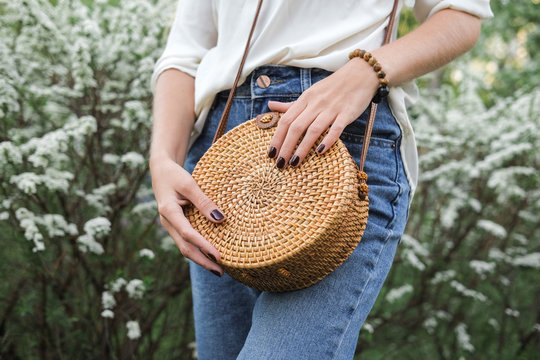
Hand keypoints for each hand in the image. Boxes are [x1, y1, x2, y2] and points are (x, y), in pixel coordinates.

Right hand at [150, 156, 225, 275]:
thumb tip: (220, 219)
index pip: (188, 234)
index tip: (219, 257)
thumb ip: (204, 202)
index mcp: (169, 212)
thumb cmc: (175, 175)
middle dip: (203, 261)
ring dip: (200, 259)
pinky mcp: (175, 224)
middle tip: (221, 272)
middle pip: (185, 248)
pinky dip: (197, 249)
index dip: (204, 247)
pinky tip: (209, 255)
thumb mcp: (189, 184)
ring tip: (217, 268)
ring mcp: (170, 225)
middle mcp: (168, 222)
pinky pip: (185, 240)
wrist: (160, 170)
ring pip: (184, 247)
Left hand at [267, 58, 378, 167]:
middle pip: (296, 127)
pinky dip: (328, 140)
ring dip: (302, 148)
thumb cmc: (333, 87)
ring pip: (313, 130)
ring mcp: (332, 109)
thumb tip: (270, 105)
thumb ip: (291, 104)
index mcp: (305, 99)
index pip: (286, 120)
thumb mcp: (310, 93)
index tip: (270, 154)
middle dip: (286, 147)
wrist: (361, 74)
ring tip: (294, 163)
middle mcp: (316, 104)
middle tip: (279, 164)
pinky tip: (320, 152)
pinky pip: (336, 128)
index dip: (277, 138)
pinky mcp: (347, 113)